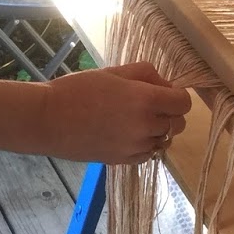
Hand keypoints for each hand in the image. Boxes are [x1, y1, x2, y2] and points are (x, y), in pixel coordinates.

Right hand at [41, 63, 191, 164]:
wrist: (49, 119)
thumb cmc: (78, 89)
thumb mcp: (114, 72)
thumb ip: (145, 74)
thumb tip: (166, 85)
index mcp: (145, 99)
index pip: (184, 103)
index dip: (177, 96)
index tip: (164, 92)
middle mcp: (146, 126)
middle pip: (178, 124)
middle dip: (169, 113)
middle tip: (148, 105)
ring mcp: (135, 146)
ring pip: (164, 141)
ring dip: (157, 131)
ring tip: (133, 120)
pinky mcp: (124, 161)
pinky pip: (148, 154)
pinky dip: (145, 145)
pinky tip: (127, 134)